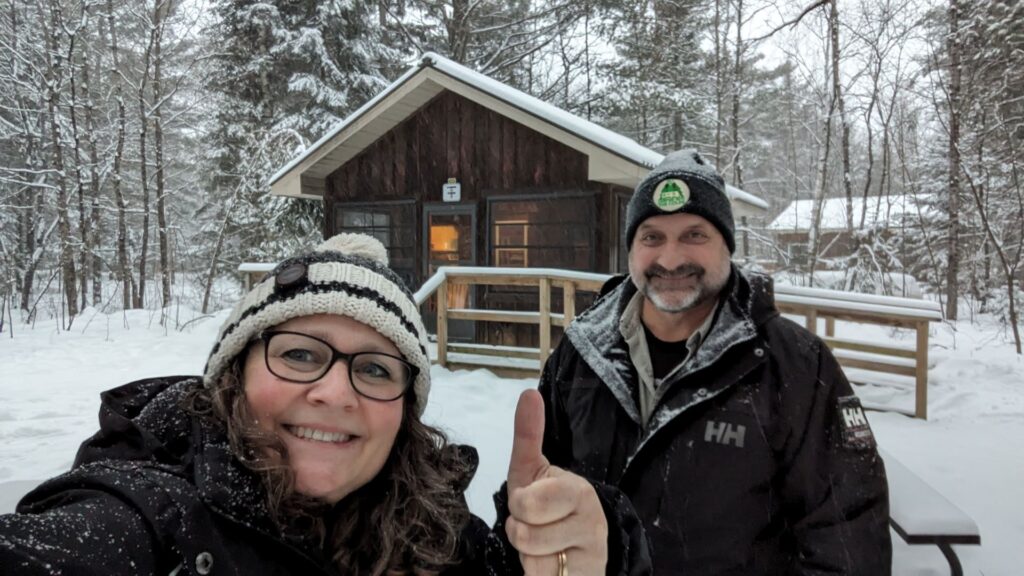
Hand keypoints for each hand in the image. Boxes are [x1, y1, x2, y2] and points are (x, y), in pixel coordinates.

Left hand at [505, 389, 607, 574]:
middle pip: (524, 534)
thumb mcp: (533, 472)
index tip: (531, 502)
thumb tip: (528, 394)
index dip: (519, 506)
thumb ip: (528, 435)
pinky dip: (537, 574)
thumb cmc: (549, 508)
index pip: (526, 503)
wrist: (580, 552)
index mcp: (579, 490)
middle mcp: (593, 522)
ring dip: (528, 556)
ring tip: (544, 545)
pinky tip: (551, 566)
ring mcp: (592, 555)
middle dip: (520, 531)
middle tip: (536, 525)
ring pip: (532, 561)